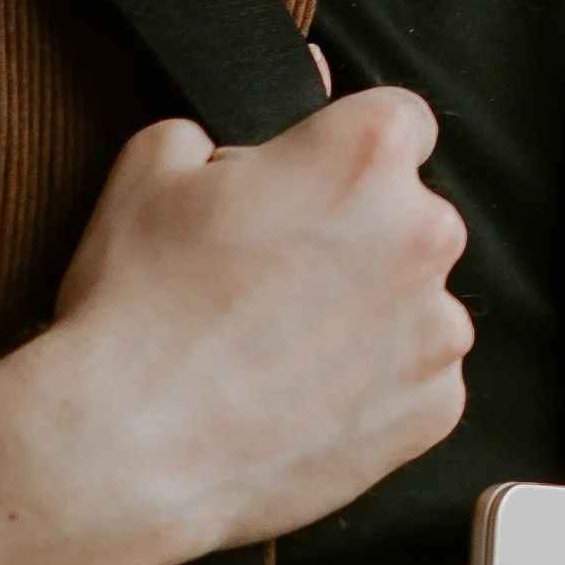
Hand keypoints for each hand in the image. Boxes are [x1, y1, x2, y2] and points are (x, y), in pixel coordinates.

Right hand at [34, 90, 471, 564]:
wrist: (128, 450)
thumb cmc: (137, 310)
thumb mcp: (153, 167)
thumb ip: (233, 125)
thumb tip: (278, 115)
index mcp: (366, 154)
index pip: (400, 121)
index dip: (346, 151)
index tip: (315, 185)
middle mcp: (424, 235)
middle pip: (410, 216)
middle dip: (356, 236)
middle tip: (272, 278)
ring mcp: (437, 330)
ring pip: (415, 303)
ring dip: (367, 314)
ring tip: (279, 347)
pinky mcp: (433, 410)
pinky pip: (415, 381)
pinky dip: (373, 388)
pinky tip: (301, 396)